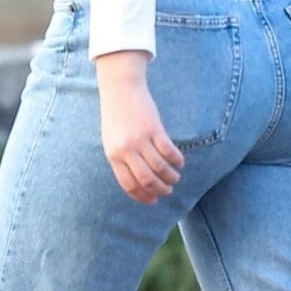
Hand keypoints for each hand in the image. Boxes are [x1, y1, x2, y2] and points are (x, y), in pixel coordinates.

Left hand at [96, 51, 184, 203]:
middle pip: (146, 179)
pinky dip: (176, 160)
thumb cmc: (116, 117)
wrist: (120, 90)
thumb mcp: (111, 141)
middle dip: (160, 190)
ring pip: (160, 167)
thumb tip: (138, 183)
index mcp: (113, 155)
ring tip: (175, 177)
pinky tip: (179, 163)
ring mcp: (140, 139)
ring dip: (171, 176)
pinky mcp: (154, 129)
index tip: (153, 200)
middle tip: (168, 191)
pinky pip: (169, 151)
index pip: (129, 184)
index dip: (143, 196)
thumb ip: (121, 160)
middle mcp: (126, 150)